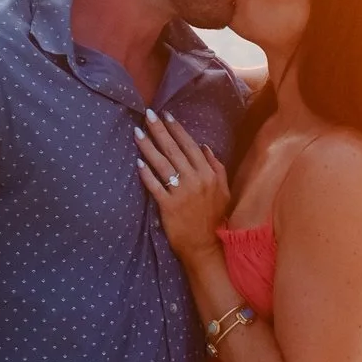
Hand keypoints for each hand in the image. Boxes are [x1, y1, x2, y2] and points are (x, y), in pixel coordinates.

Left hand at [133, 107, 231, 260]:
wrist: (206, 246)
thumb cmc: (215, 218)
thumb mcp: (223, 190)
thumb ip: (217, 167)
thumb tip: (204, 146)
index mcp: (208, 174)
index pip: (190, 145)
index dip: (176, 129)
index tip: (165, 115)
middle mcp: (195, 179)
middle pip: (173, 150)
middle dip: (159, 130)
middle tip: (147, 115)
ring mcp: (181, 193)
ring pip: (162, 164)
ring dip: (148, 146)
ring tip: (137, 133)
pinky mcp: (168, 206)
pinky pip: (155, 185)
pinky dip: (146, 173)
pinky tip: (138, 162)